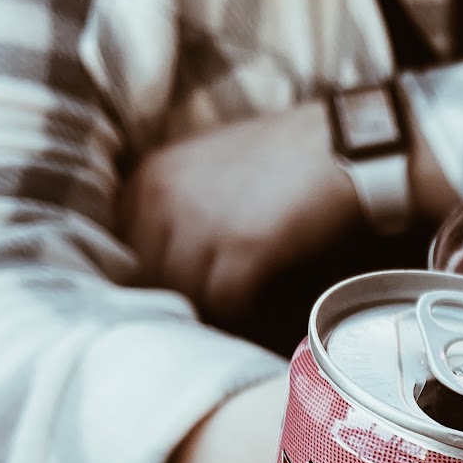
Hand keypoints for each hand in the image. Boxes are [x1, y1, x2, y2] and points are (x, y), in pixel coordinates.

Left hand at [121, 102, 358, 322]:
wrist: (341, 145)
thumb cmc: (281, 156)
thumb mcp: (205, 164)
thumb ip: (173, 201)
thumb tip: (161, 257)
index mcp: (151, 176)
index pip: (122, 248)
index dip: (147, 278)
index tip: (172, 293)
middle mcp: (166, 197)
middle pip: (149, 276)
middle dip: (174, 299)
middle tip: (203, 315)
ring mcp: (203, 223)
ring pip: (183, 293)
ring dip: (206, 312)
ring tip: (229, 317)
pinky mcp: (243, 248)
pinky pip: (224, 302)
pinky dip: (239, 315)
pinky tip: (255, 311)